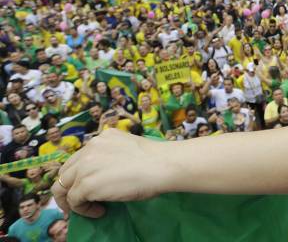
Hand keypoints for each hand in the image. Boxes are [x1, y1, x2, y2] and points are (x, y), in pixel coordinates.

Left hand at [52, 129, 172, 217]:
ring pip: (62, 187)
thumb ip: (112, 155)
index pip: (79, 158)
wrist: (162, 165)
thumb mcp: (128, 149)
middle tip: (81, 201)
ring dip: (73, 201)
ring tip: (87, 208)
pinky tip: (100, 211)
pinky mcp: (86, 184)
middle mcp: (90, 147)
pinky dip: (83, 210)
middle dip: (70, 188)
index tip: (88, 187)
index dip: (80, 175)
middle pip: (65, 172)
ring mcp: (85, 166)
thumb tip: (107, 175)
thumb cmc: (155, 160)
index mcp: (102, 138)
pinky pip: (74, 201)